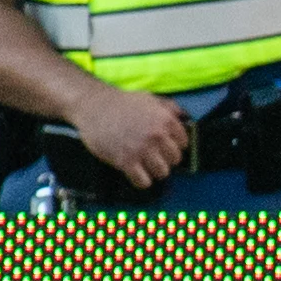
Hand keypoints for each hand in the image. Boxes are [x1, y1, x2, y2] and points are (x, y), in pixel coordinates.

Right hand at [64, 84, 191, 187]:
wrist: (94, 107)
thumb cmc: (122, 102)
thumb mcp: (151, 99)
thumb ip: (170, 108)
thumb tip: (186, 117)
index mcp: (166, 120)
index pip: (184, 143)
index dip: (176, 146)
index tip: (167, 148)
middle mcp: (157, 136)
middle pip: (175, 159)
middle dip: (167, 159)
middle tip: (157, 158)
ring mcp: (141, 150)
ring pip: (162, 172)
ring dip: (155, 171)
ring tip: (148, 167)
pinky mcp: (125, 161)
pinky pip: (143, 181)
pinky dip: (142, 181)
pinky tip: (138, 175)